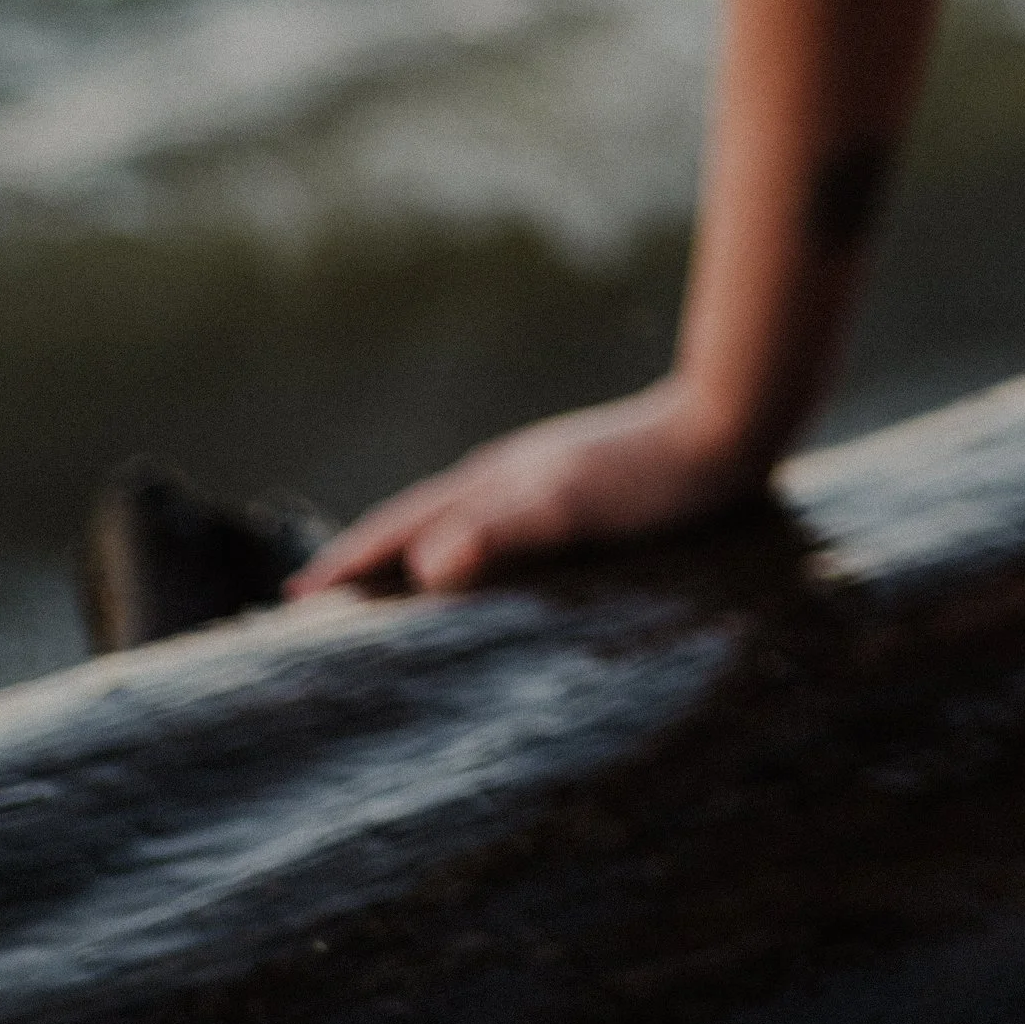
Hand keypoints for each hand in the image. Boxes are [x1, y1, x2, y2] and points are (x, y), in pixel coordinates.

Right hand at [285, 377, 770, 597]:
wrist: (727, 424)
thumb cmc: (652, 475)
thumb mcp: (574, 509)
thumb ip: (502, 532)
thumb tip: (422, 568)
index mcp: (490, 483)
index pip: (399, 528)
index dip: (349, 564)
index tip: (296, 599)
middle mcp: (504, 476)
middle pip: (414, 518)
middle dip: (363, 557)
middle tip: (314, 596)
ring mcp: (538, 478)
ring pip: (452, 518)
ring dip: (408, 550)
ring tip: (381, 584)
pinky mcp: (576, 491)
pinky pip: (496, 522)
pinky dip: (464, 546)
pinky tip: (482, 563)